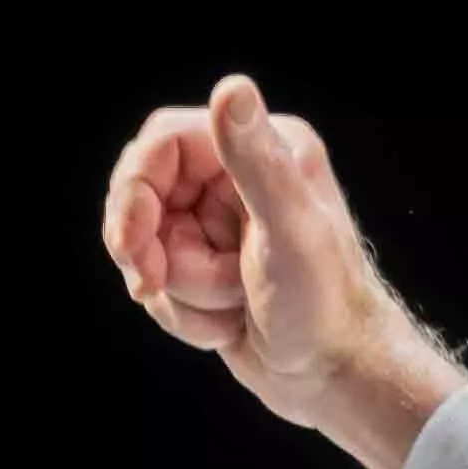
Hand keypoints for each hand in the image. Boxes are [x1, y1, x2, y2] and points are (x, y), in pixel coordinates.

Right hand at [97, 72, 467, 468]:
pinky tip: (227, 326)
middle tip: (160, 284)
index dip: (134, 191)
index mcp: (264, 149)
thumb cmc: (323, 306)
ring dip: (180, 292)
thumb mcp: (288, 229)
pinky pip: (160, 285)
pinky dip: (183, 315)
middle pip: (145, 197)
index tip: (132, 244)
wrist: (335, 379)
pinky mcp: (207, 269)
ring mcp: (219, 226)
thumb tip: (231, 89)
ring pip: (149, 248)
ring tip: (231, 308)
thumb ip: (256, 161)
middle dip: (152, 251)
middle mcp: (238, 179)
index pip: (162, 144)